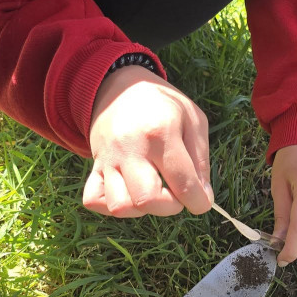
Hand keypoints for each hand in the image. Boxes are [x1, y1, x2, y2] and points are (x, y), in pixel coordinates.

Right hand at [84, 66, 211, 216]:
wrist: (119, 86)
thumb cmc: (162, 104)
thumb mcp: (193, 119)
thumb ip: (201, 158)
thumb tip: (203, 196)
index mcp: (160, 133)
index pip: (183, 183)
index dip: (199, 202)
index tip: (201, 201)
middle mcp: (131, 148)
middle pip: (148, 200)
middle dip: (170, 208)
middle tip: (176, 194)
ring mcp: (109, 159)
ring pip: (119, 206)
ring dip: (141, 209)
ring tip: (152, 192)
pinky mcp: (94, 166)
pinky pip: (93, 200)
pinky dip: (111, 205)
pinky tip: (128, 193)